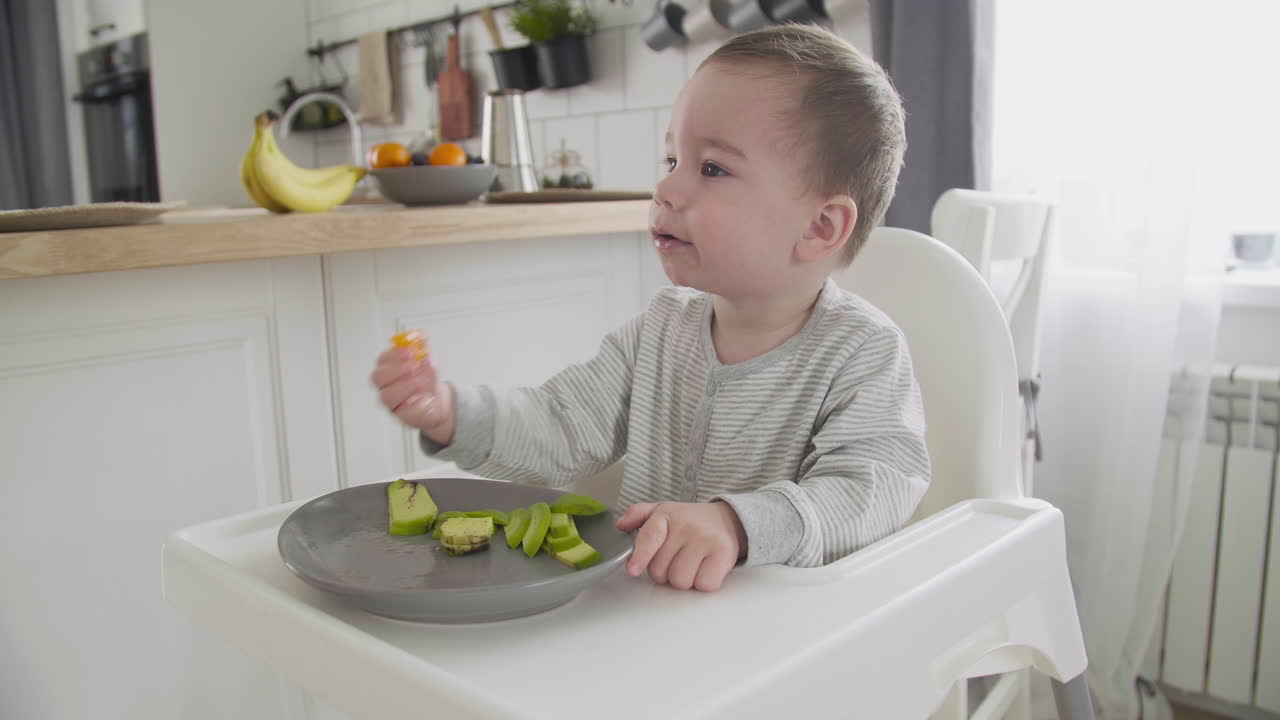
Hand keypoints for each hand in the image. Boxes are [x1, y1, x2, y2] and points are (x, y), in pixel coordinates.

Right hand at [370, 332, 454, 445]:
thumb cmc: (426, 380)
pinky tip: (425, 400)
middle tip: (413, 367)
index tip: (410, 351)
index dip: (394, 355)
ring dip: (405, 387)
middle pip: (377, 378)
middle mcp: (387, 386)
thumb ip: (422, 346)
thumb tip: (419, 334)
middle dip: (395, 370)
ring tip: (421, 382)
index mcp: (390, 369)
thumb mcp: (427, 359)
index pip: (382, 360)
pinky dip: (416, 405)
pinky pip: (403, 413)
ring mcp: (393, 402)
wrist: (439, 402)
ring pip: (386, 397)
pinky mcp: (402, 416)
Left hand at [615, 501, 747, 591]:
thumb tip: (620, 525)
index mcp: (666, 515)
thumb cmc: (691, 521)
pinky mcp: (723, 554)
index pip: (649, 537)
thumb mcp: (664, 511)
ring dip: (684, 579)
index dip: (640, 556)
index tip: (633, 570)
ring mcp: (705, 539)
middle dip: (665, 572)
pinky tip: (706, 568)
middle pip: (661, 570)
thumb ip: (638, 514)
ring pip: (681, 580)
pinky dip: (704, 582)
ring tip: (692, 563)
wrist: (729, 520)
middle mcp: (686, 526)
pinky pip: (704, 584)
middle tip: (676, 559)